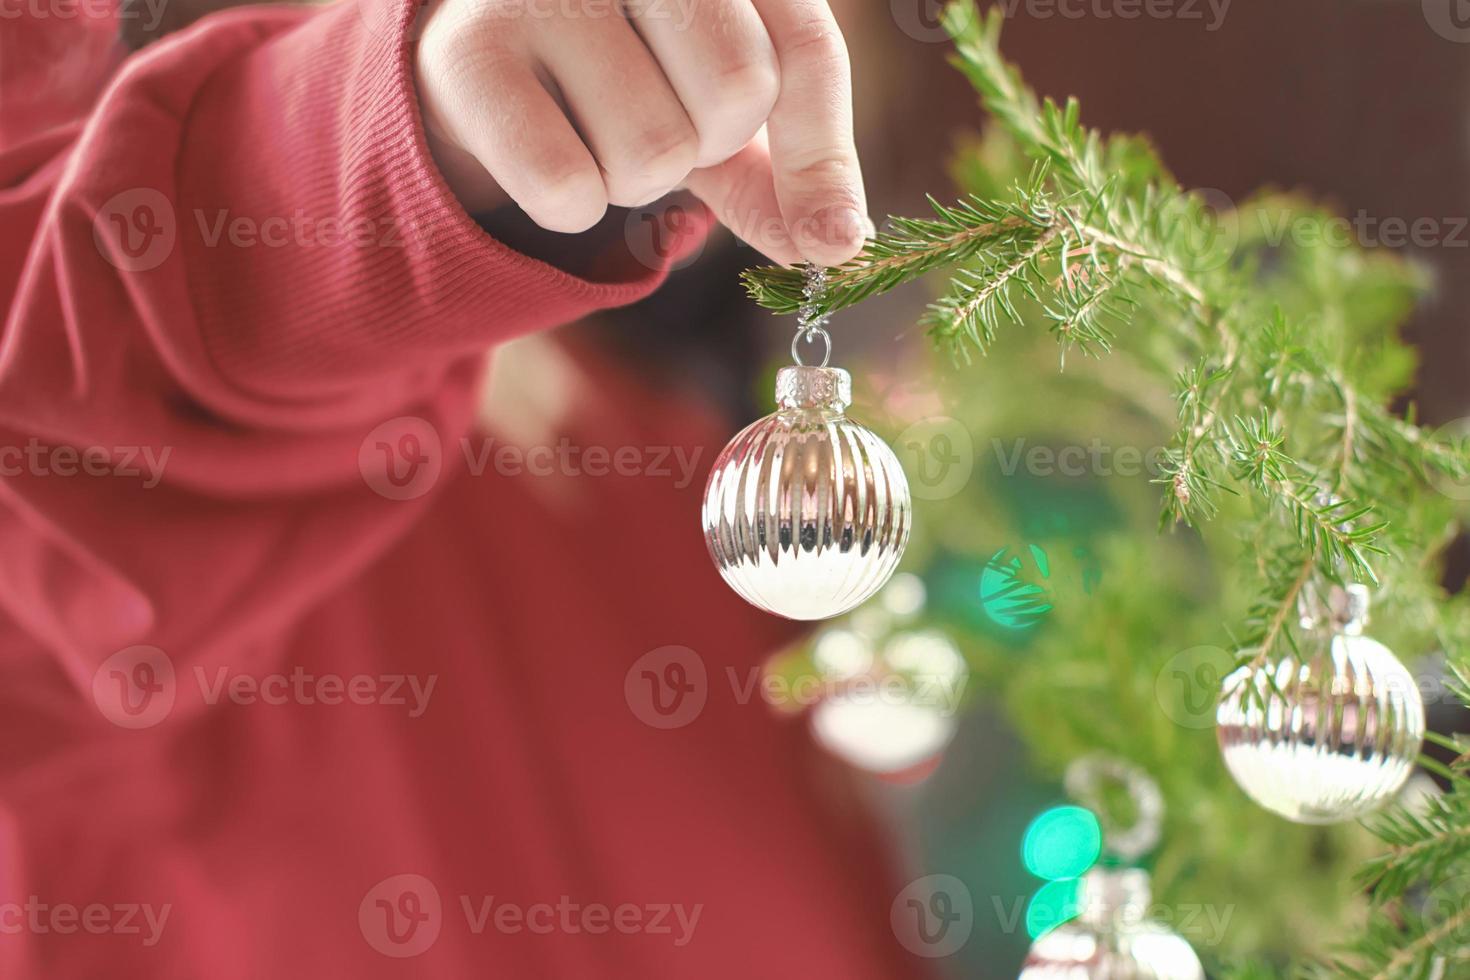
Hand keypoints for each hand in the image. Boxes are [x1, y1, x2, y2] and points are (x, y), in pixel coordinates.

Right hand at [414, 0, 868, 266]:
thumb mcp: (719, 109)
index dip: (823, 159)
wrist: (484, 56)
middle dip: (706, 146)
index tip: (831, 237)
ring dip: (633, 180)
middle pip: (736, 95)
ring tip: (592, 130)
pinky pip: (568, 187)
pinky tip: (547, 154)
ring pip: (654, 150)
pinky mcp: (469, 52)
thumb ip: (788, 169)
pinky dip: (571, 207)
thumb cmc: (629, 75)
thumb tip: (839, 245)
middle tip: (655, 120)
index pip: (806, 49)